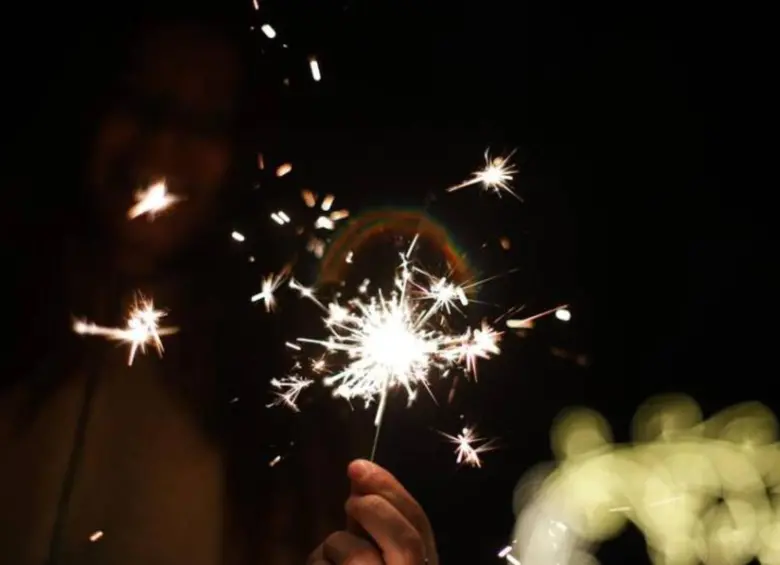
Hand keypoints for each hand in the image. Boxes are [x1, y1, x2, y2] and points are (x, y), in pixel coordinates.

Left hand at [307, 459, 437, 564]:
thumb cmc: (362, 564)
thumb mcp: (373, 548)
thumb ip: (374, 520)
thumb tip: (360, 476)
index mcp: (421, 562)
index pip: (419, 524)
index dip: (391, 490)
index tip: (359, 465)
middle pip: (407, 541)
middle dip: (375, 510)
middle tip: (350, 502)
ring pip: (360, 556)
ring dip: (335, 546)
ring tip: (328, 557)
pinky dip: (317, 562)